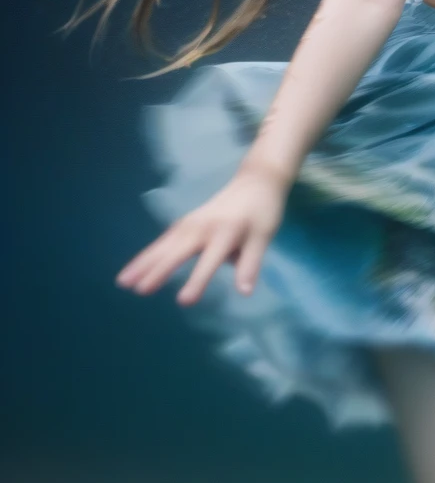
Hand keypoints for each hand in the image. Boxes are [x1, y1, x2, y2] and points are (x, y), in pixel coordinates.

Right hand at [115, 164, 286, 304]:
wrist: (256, 181)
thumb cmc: (262, 212)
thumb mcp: (263, 237)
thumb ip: (251, 264)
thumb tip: (245, 292)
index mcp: (226, 232)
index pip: (210, 260)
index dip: (197, 280)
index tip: (183, 301)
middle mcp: (204, 226)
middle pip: (178, 250)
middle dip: (158, 270)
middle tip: (138, 290)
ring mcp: (192, 222)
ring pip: (164, 244)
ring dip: (143, 261)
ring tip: (123, 281)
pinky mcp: (186, 222)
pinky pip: (164, 239)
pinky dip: (148, 253)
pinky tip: (135, 267)